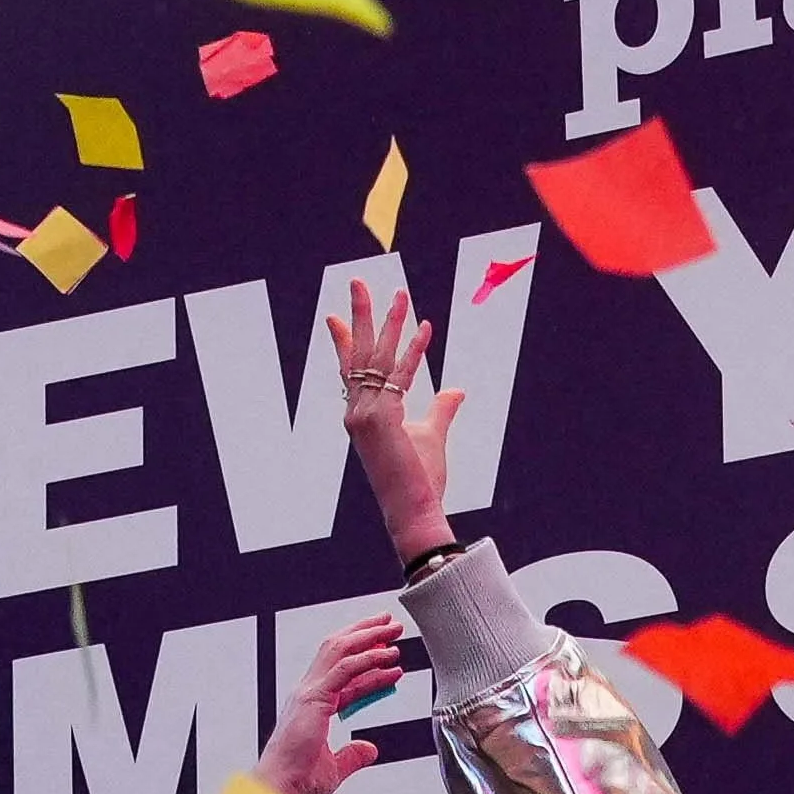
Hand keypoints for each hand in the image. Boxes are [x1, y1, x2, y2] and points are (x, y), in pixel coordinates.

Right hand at [261, 609, 418, 793]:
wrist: (280, 787)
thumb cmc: (298, 780)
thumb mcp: (335, 767)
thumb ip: (352, 756)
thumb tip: (370, 750)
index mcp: (311, 705)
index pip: (344, 675)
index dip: (368, 664)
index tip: (390, 656)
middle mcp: (308, 692)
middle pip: (338, 651)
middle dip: (366, 635)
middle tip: (390, 625)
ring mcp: (309, 692)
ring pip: (341, 650)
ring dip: (369, 636)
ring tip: (393, 630)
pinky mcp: (315, 698)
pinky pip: (345, 669)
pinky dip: (368, 658)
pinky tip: (387, 655)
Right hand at [336, 287, 457, 564]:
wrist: (412, 512)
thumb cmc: (419, 482)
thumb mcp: (432, 436)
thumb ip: (441, 409)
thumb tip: (456, 389)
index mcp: (362, 415)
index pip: (351, 369)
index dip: (346, 340)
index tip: (337, 316)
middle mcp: (357, 411)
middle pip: (358, 353)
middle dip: (360, 315)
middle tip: (358, 281)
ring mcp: (364, 414)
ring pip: (377, 358)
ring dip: (390, 322)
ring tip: (400, 292)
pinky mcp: (379, 419)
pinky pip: (399, 376)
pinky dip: (414, 351)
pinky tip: (425, 327)